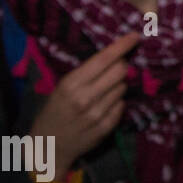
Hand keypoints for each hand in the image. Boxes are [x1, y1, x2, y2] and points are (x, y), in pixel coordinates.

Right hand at [29, 31, 139, 177]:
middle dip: (121, 66)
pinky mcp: (106, 127)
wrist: (48, 145)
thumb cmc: (55, 111)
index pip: (103, 59)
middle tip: (115, 68)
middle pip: (120, 71)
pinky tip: (104, 106)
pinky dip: (117, 102)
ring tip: (102, 92)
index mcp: (71, 84)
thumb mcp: (62, 88)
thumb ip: (87, 74)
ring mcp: (97, 114)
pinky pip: (122, 106)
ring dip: (118, 86)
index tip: (134, 36)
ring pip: (123, 88)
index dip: (122, 45)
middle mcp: (85, 98)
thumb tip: (116, 57)